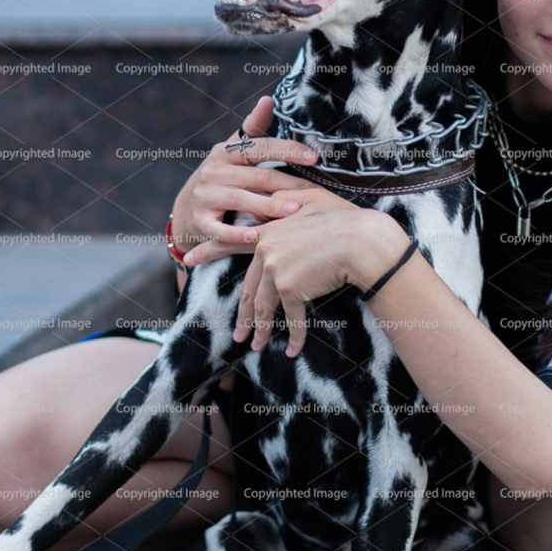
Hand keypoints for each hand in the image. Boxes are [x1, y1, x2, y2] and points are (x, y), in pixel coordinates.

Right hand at [170, 95, 324, 251]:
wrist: (186, 209)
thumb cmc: (222, 177)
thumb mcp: (233, 151)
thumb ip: (253, 128)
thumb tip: (268, 100)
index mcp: (226, 152)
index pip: (260, 147)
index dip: (287, 150)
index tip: (314, 157)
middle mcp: (214, 172)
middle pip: (257, 176)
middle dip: (287, 183)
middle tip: (312, 192)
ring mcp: (206, 196)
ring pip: (241, 200)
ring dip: (269, 206)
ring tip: (294, 211)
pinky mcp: (201, 221)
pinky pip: (221, 229)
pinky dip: (237, 234)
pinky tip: (256, 236)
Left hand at [184, 195, 405, 357]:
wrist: (362, 241)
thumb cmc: (345, 219)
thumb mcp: (312, 199)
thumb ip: (286, 201)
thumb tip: (271, 199)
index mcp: (267, 229)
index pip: (232, 242)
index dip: (210, 250)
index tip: (189, 259)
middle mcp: (265, 249)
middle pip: (249, 288)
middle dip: (243, 315)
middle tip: (237, 334)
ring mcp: (275, 269)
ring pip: (263, 306)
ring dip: (262, 331)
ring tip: (257, 346)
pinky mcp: (289, 287)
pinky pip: (291, 318)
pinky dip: (295, 337)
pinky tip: (293, 351)